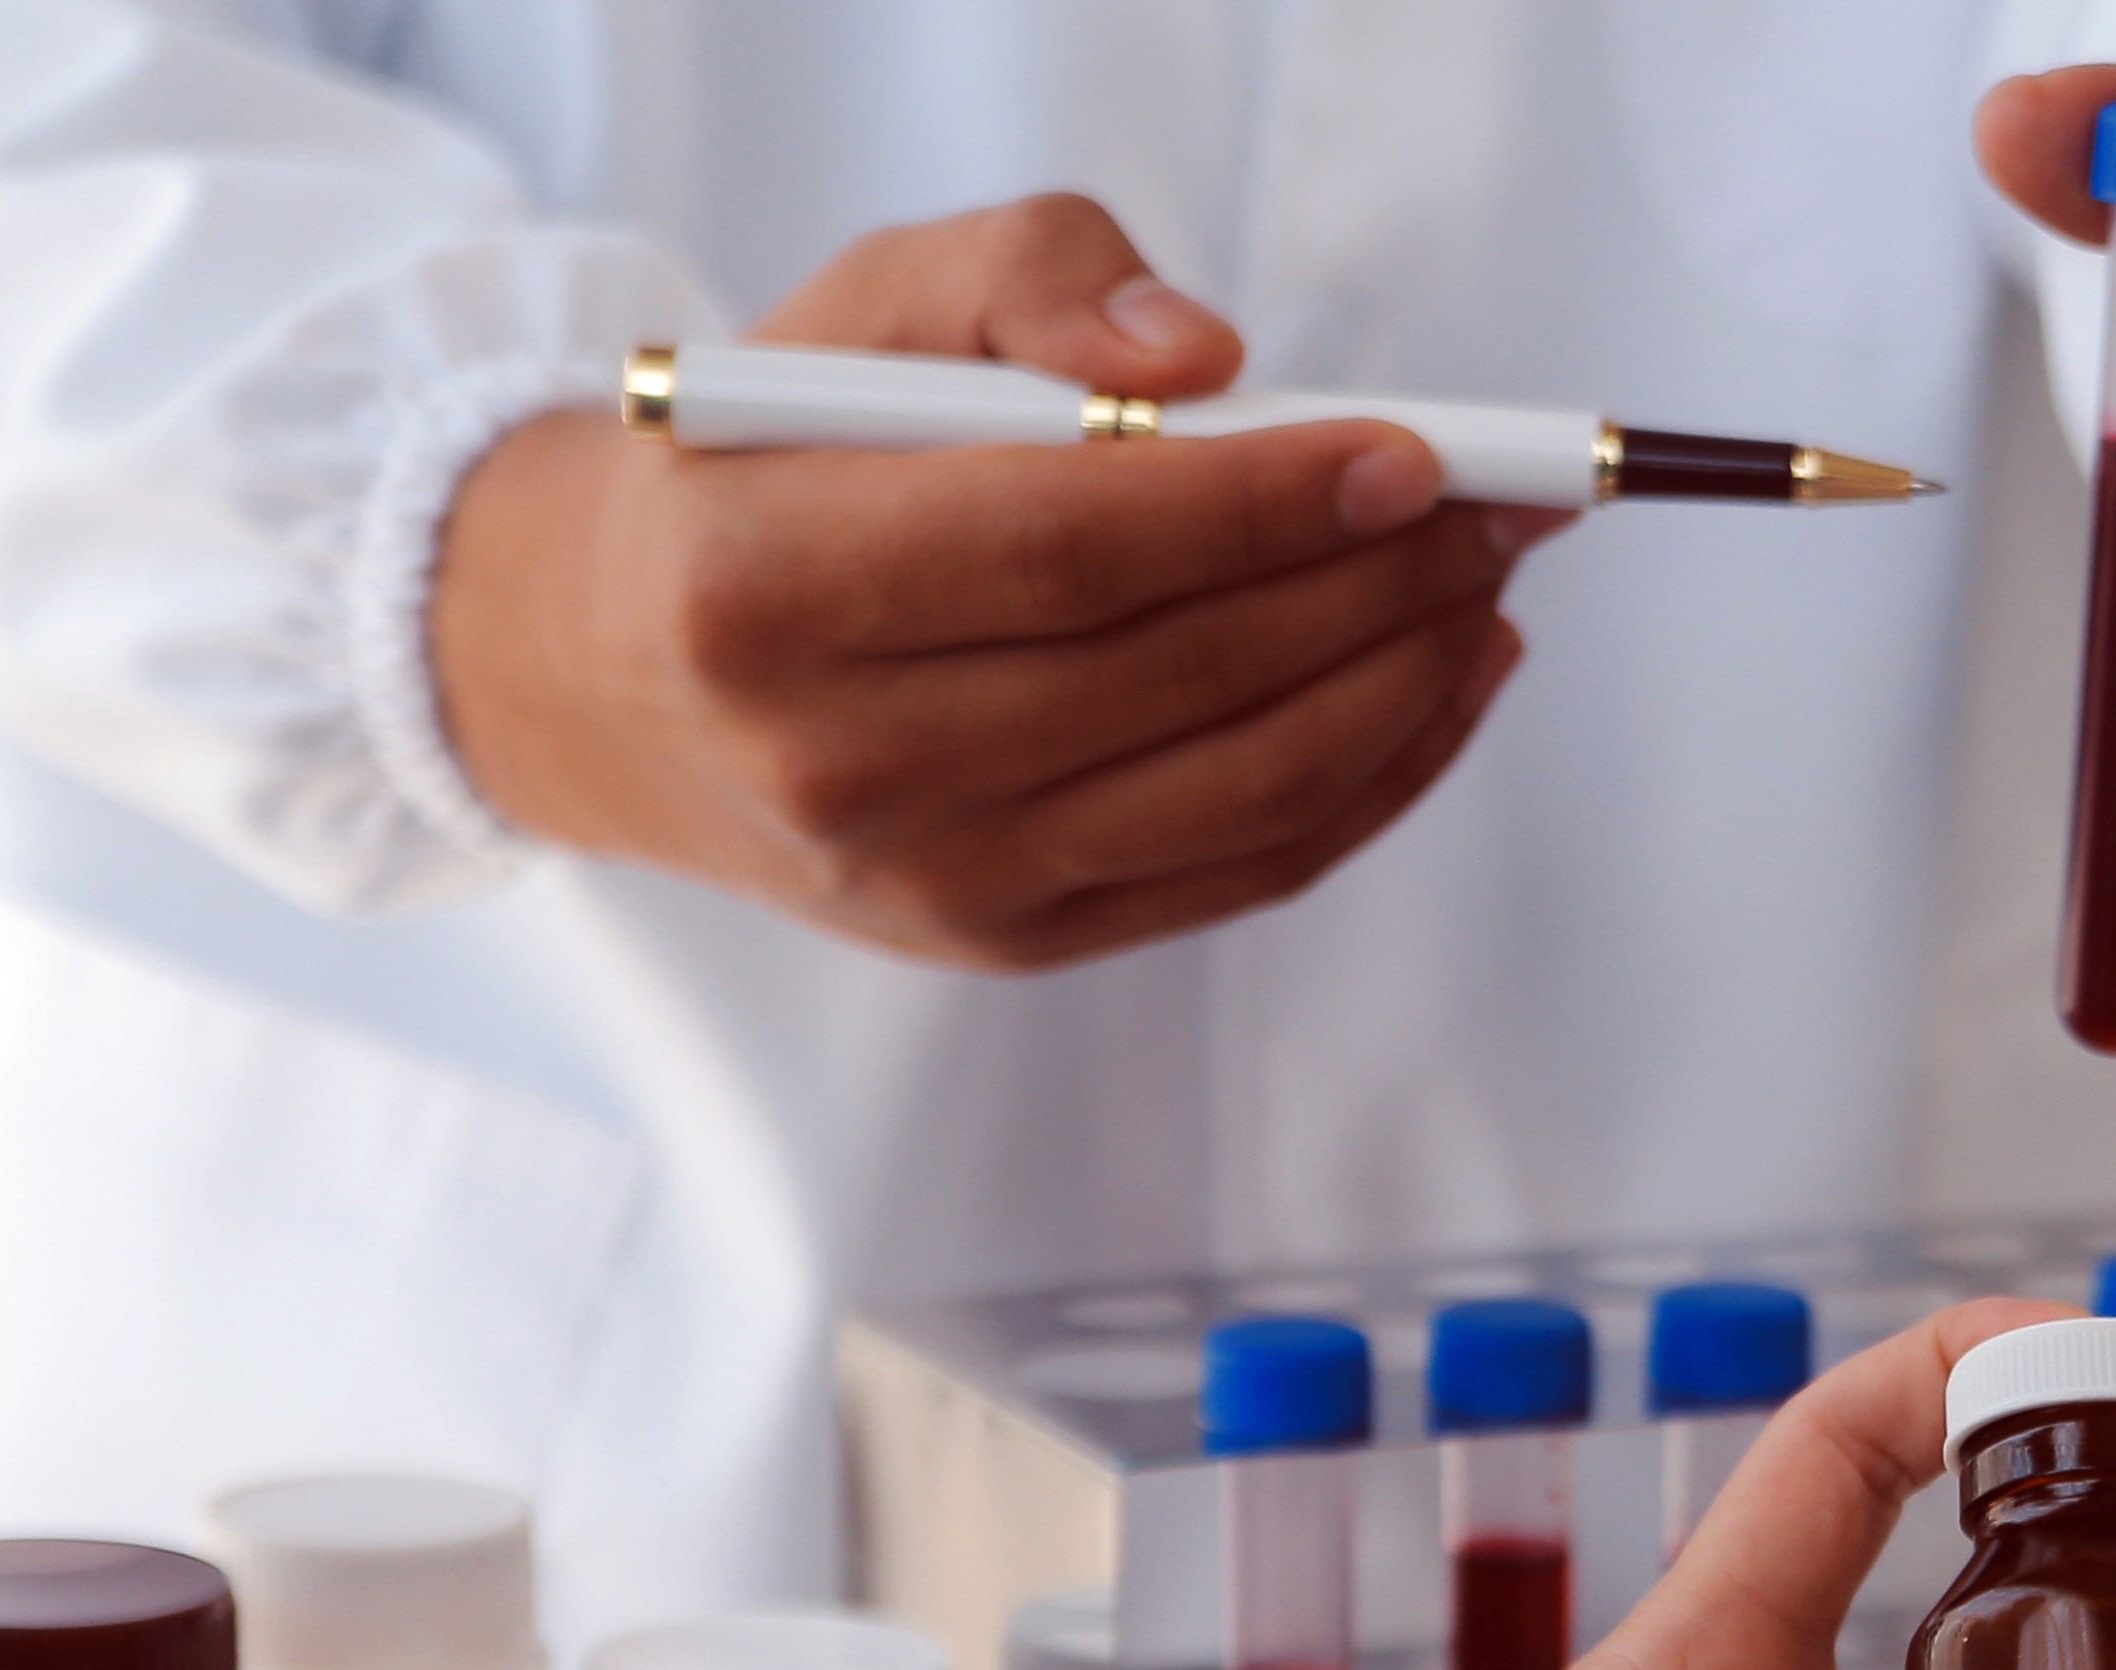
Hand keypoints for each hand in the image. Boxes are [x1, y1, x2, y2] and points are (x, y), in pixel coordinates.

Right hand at [427, 196, 1548, 968]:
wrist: (614, 678)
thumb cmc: (761, 462)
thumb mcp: (856, 309)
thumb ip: (1026, 280)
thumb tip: (1204, 364)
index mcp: (766, 586)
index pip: (1068, 546)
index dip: (1263, 502)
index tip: (1412, 455)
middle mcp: (841, 762)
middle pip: (1174, 671)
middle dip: (1372, 583)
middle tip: (1500, 506)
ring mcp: (932, 879)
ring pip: (1234, 787)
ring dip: (1400, 685)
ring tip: (1489, 585)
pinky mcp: (1007, 943)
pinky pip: (1240, 869)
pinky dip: (1373, 782)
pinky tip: (1445, 685)